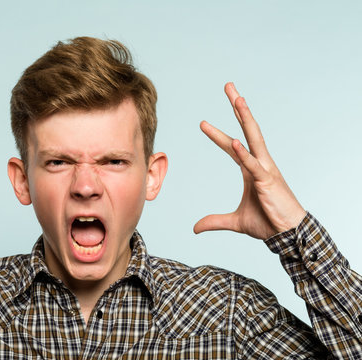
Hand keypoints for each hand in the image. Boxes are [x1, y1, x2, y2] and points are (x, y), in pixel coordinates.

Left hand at [193, 83, 305, 239]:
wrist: (288, 236)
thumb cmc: (268, 223)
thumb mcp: (236, 222)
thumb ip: (215, 221)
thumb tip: (195, 227)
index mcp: (251, 169)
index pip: (232, 146)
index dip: (217, 135)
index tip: (202, 123)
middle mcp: (259, 163)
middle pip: (246, 130)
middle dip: (238, 108)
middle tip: (229, 87)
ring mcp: (265, 170)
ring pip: (254, 139)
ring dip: (245, 118)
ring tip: (237, 99)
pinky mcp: (268, 181)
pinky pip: (254, 165)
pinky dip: (244, 154)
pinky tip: (234, 142)